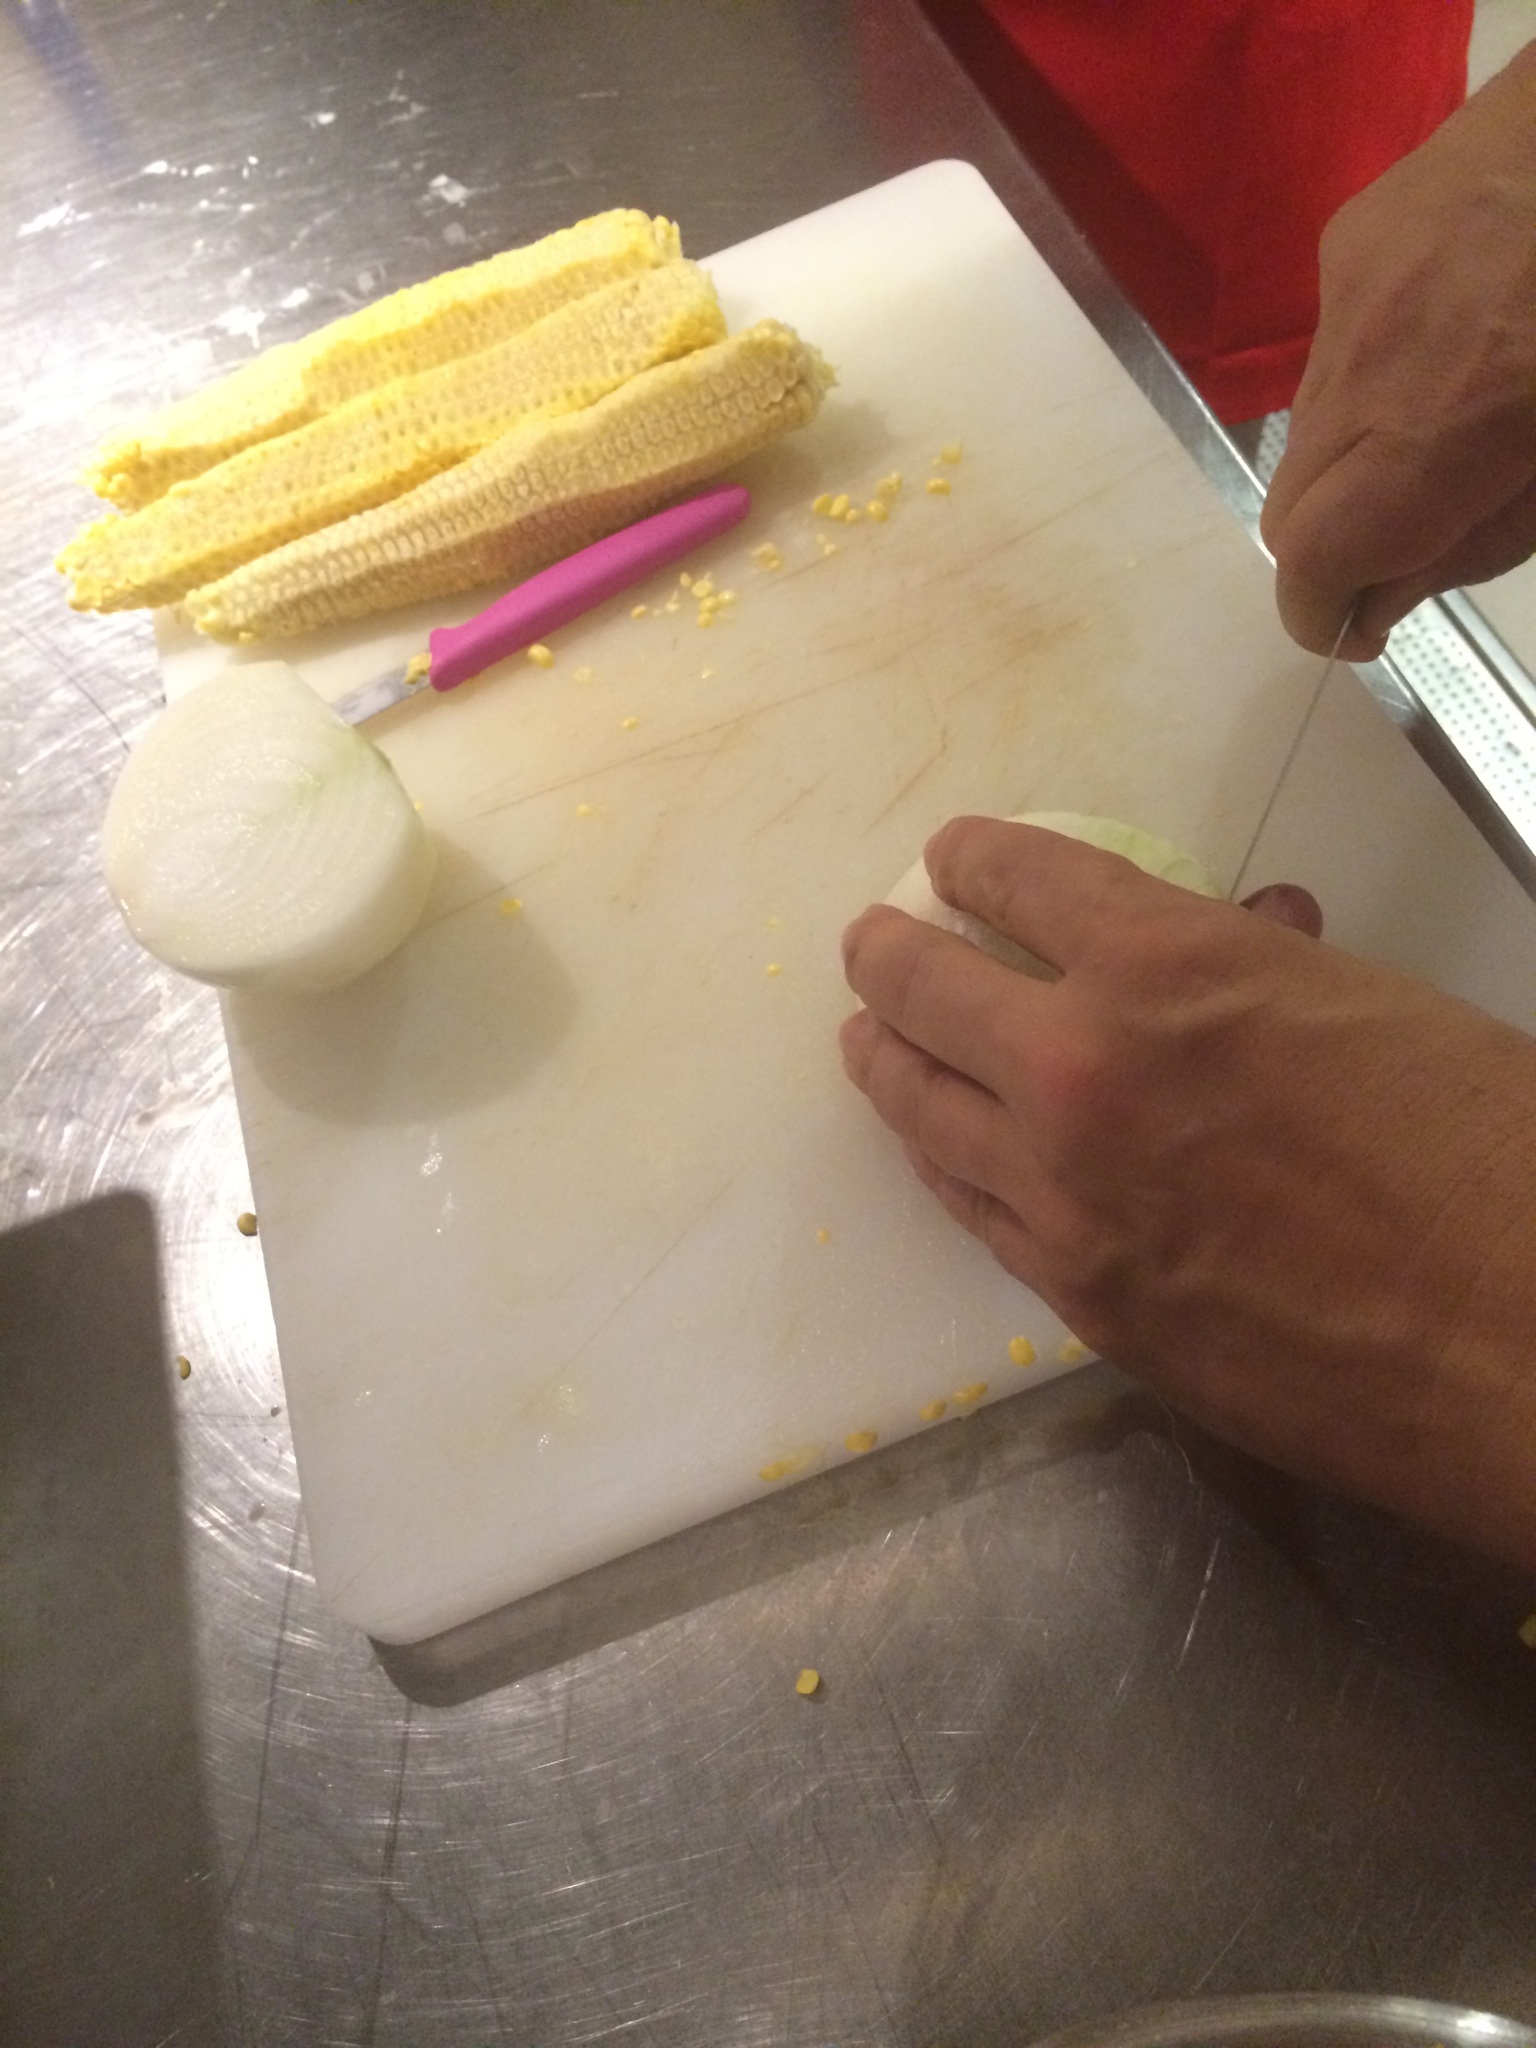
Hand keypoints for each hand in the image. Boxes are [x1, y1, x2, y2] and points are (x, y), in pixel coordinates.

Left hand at [840, 817, 1535, 1568]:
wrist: (1518, 1347)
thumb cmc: (1486, 1153)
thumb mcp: (1369, 1008)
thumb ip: (1260, 971)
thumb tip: (1237, 937)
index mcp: (1168, 964)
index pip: (1022, 878)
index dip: (974, 857)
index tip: (952, 856)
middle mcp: (1080, 1068)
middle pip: (927, 988)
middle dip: (888, 952)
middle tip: (871, 942)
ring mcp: (1062, 1192)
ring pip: (921, 1108)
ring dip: (886, 1058)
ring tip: (868, 1039)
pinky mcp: (1076, 1296)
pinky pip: (974, 1209)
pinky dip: (945, 1162)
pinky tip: (939, 1151)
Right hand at [1261, 42, 1535, 658]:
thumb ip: (1479, 541)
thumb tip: (1376, 601)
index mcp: (1440, 428)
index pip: (1310, 558)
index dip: (1320, 614)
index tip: (1356, 629)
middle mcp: (1368, 363)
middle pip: (1287, 510)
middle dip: (1336, 545)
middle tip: (1407, 544)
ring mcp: (1349, 292)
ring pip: (1305, 432)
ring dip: (1355, 461)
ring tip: (1445, 430)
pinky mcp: (1349, 240)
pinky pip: (1329, 350)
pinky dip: (1370, 380)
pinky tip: (1443, 345)